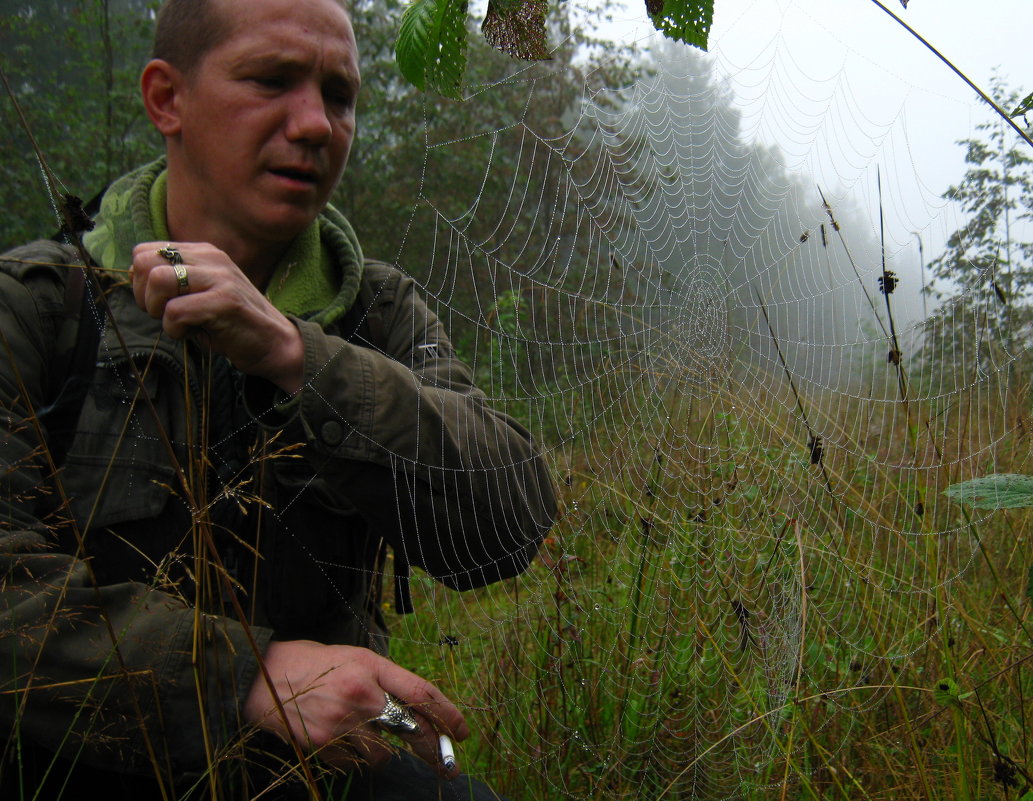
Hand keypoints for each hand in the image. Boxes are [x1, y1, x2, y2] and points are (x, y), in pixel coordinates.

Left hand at [131, 242, 303, 392]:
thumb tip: (135, 277)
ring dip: (158, 310)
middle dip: (144, 294)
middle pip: (146, 262)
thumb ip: (175, 281)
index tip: (159, 302)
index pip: (145, 252)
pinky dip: (175, 330)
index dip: (140, 281)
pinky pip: (175, 311)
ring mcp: (220, 278)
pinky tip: (192, 333)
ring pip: (159, 280)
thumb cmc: (232, 323)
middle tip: (162, 314)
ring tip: (177, 323)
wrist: (275, 343)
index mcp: (204, 252)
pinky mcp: (225, 302)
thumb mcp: (201, 293)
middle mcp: (212, 258)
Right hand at [243, 640, 467, 776]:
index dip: (447, 714)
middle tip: (449, 765)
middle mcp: (361, 695)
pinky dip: (351, 756)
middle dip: (434, 750)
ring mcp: (341, 722)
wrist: (262, 675)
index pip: (421, 692)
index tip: (462, 731)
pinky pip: (353, 763)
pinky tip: (335, 737)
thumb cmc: (314, 664)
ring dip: (380, 751)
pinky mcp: (322, 745)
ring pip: (382, 754)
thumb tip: (418, 709)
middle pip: (411, 729)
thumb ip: (386, 681)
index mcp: (371, 667)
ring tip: (359, 732)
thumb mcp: (356, 659)